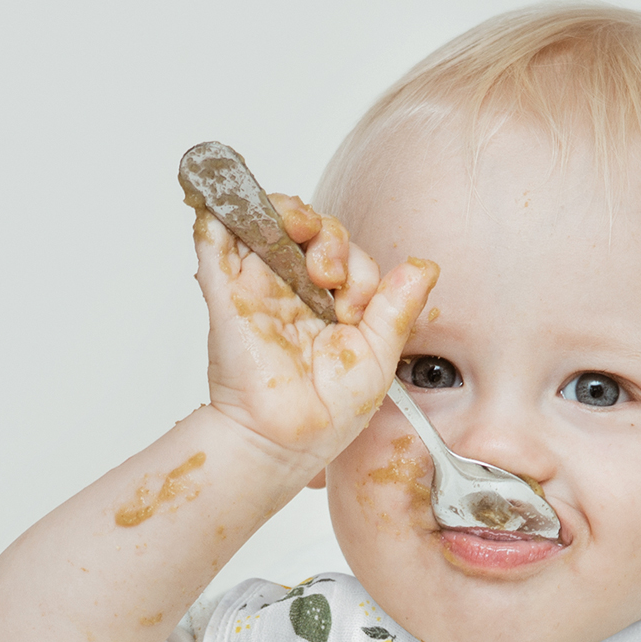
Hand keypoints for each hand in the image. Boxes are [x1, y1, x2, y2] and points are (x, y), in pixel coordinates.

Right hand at [192, 194, 437, 472]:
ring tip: (301, 231)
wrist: (285, 441)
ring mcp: (257, 288)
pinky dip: (223, 209)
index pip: (347, 257)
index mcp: (329, 307)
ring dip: (289, 211)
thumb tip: (426, 266)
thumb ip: (398, 308)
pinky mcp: (225, 292)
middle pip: (309, 230)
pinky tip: (240, 200)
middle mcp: (292, 293)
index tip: (356, 310)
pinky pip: (214, 238)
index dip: (358, 271)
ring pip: (267, 221)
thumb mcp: (379, 354)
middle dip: (329, 236)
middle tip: (331, 276)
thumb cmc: (329, 412)